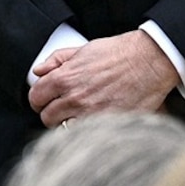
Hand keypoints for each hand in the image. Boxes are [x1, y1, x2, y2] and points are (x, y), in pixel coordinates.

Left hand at [29, 31, 179, 125]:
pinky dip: (86, 133)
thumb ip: (56, 60)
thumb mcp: (82, 49)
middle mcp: (74, 99)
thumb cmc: (119, 54)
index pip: (35, 98)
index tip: (44, 102)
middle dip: (51, 114)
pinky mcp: (108, 125)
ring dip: (67, 125)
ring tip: (77, 118)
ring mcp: (91, 114)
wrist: (149, 62)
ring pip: (64, 130)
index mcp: (64, 79)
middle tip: (61, 110)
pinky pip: (86, 136)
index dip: (38, 100)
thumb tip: (38, 71)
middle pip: (47, 117)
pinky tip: (92, 125)